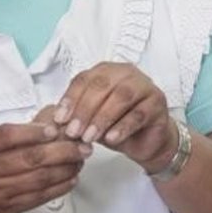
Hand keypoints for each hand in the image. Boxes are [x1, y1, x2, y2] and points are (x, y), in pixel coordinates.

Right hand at [0, 123, 92, 212]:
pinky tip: (71, 177)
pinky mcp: (8, 209)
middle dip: (63, 150)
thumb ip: (3, 136)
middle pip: (31, 158)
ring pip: (40, 178)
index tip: (54, 127)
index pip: (7, 135)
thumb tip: (44, 123)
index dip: (34, 131)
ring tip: (81, 159)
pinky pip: (38, 197)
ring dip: (66, 168)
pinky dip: (58, 187)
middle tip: (81, 144)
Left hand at [51, 62, 173, 171]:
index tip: (59, 120)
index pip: (84, 79)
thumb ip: (75, 117)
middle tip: (73, 132)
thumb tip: (54, 124)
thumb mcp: (90, 121)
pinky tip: (111, 139)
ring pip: (121, 97)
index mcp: (106, 71)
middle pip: (102, 85)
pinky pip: (138, 113)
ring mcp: (144, 86)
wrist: (146, 141)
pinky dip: (122, 127)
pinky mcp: (158, 103)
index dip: (70, 99)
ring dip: (102, 118)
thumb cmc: (116, 126)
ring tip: (89, 137)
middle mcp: (126, 73)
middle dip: (84, 110)